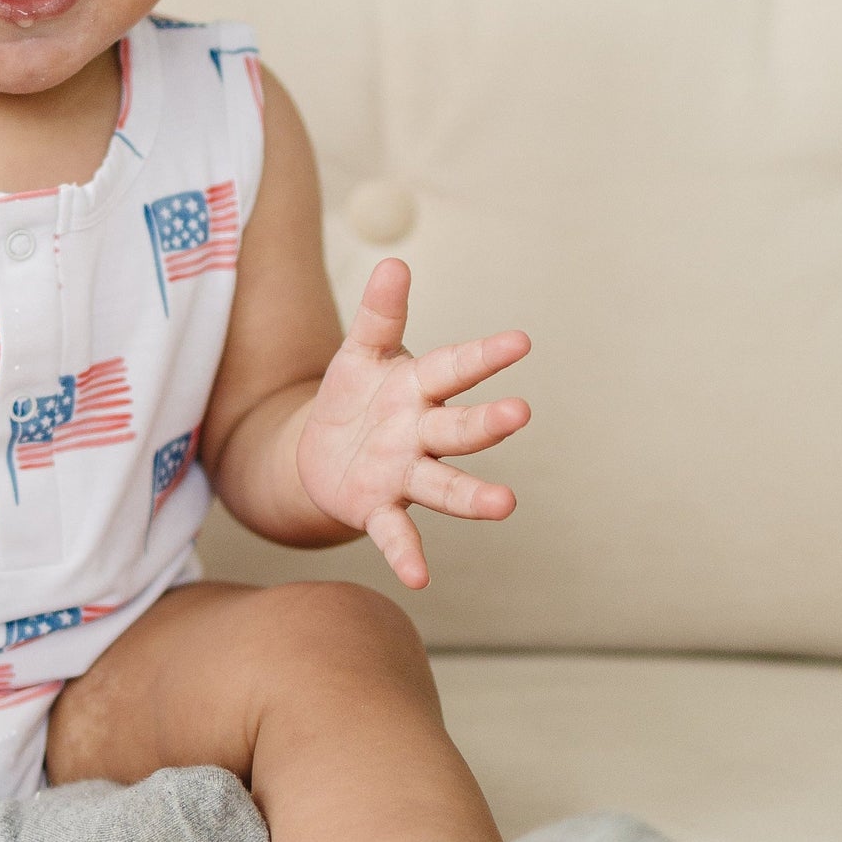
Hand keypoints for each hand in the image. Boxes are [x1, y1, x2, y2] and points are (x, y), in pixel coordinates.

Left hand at [295, 258, 529, 589]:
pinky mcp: (378, 509)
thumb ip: (379, 313)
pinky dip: (406, 554)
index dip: (486, 356)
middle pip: (458, 428)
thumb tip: (394, 262)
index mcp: (421, 387)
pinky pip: (396, 533)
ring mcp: (405, 474)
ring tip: (505, 504)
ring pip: (443, 486)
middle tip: (520, 413)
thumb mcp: (361, 350)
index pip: (457, 368)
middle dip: (487, 423)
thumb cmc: (355, 395)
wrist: (320, 451)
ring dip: (473, 497)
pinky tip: (417, 579)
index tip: (521, 340)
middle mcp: (422, 434)